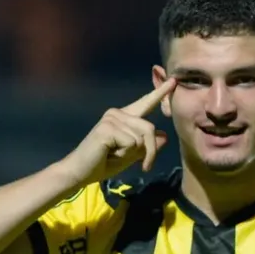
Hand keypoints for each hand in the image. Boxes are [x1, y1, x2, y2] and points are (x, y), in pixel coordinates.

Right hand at [61, 78, 175, 183]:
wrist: (81, 172)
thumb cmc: (104, 163)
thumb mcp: (132, 155)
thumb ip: (146, 146)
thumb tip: (164, 135)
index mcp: (124, 117)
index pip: (145, 104)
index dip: (160, 93)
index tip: (173, 81)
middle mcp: (118, 113)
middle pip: (149, 128)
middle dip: (150, 151)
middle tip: (144, 166)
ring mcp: (111, 118)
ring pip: (141, 138)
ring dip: (134, 154)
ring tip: (115, 156)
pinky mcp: (107, 127)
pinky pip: (131, 143)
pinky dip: (124, 154)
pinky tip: (109, 154)